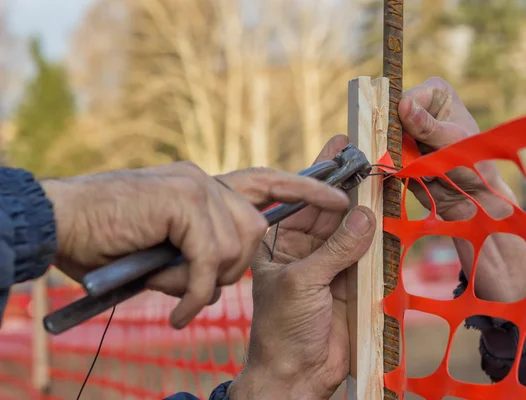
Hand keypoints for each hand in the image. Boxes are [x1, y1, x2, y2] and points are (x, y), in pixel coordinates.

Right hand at [41, 162, 349, 327]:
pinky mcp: (182, 203)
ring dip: (205, 279)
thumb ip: (199, 248)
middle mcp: (204, 181)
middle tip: (192, 283)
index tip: (342, 197)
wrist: (58, 221)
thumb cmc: (105, 238)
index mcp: (203, 186)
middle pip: (252, 229)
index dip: (305, 190)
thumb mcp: (165, 245)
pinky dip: (195, 292)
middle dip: (231, 266)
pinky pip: (208, 259)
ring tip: (174, 289)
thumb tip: (219, 270)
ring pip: (234, 246)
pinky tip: (181, 311)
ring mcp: (195, 188)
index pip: (266, 182)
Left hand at [228, 135, 375, 399]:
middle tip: (372, 155)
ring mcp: (329, 261)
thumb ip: (337, 249)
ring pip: (351, 226)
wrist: (298, 373)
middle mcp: (303, 246)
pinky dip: (378, 232)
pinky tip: (389, 211)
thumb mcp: (305, 282)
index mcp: (278, 240)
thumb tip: (366, 214)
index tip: (343, 145)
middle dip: (350, 183)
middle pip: (330, 207)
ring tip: (384, 175)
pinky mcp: (350, 278)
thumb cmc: (284, 328)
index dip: (323, 172)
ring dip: (367, 204)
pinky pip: (367, 249)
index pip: (302, 198)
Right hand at [398, 77, 508, 219]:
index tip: (411, 135)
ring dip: (395, 154)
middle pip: (390, 117)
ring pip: (384, 138)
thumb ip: (426, 126)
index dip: (402, 116)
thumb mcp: (451, 142)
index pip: (405, 98)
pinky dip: (391, 166)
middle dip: (395, 137)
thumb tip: (403, 105)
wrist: (470, 197)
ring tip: (417, 166)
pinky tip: (409, 173)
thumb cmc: (473, 163)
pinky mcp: (398, 151)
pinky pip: (383, 156)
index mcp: (436, 94)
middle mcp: (419, 108)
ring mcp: (406, 132)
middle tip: (413, 154)